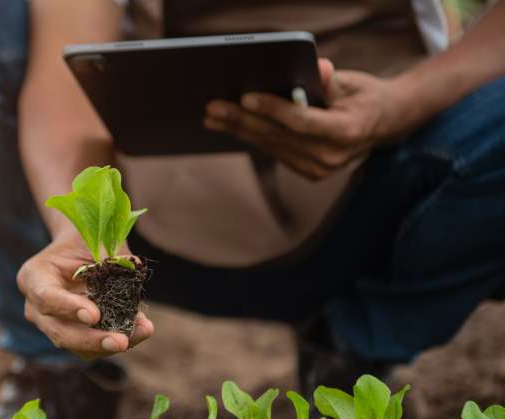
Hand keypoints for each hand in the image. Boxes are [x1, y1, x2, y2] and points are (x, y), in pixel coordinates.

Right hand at [16, 234, 153, 360]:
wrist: (79, 250)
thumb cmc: (84, 241)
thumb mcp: (93, 240)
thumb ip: (109, 256)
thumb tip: (133, 267)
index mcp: (34, 277)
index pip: (46, 297)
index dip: (70, 309)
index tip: (95, 316)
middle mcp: (36, 307)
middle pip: (59, 332)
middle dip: (91, 339)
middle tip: (120, 341)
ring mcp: (52, 325)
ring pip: (77, 347)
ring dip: (110, 344)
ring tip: (142, 331)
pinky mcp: (73, 336)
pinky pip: (92, 348)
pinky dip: (118, 341)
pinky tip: (141, 329)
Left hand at [204, 59, 413, 180]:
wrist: (383, 125)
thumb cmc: (364, 97)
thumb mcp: (353, 82)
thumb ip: (331, 79)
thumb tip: (317, 67)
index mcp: (346, 132)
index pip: (300, 121)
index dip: (272, 109)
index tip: (245, 96)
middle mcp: (331, 156)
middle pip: (278, 136)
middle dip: (242, 120)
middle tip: (213, 109)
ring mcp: (319, 169)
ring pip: (272, 147)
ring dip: (239, 131)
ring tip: (213, 118)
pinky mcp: (309, 173)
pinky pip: (275, 153)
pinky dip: (253, 138)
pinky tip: (232, 127)